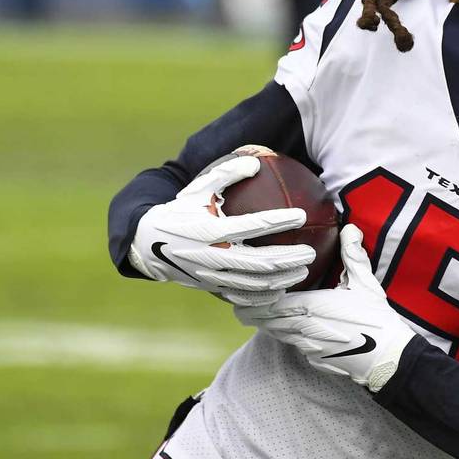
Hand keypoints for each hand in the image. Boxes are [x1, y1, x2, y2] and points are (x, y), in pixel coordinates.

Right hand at [128, 154, 315, 305]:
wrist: (148, 244)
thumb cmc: (181, 211)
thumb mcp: (198, 188)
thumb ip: (227, 172)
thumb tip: (256, 161)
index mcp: (210, 229)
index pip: (252, 225)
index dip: (278, 220)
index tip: (301, 215)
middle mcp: (212, 255)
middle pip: (260, 262)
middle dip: (289, 258)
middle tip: (310, 251)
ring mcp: (212, 275)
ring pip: (255, 283)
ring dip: (283, 278)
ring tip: (304, 270)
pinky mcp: (212, 288)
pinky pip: (243, 297)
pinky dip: (265, 296)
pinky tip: (283, 289)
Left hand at [235, 224, 414, 391]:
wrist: (386, 357)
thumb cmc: (376, 320)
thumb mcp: (365, 283)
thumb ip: (353, 255)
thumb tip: (350, 228)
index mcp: (310, 306)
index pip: (267, 304)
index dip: (250, 298)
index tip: (241, 289)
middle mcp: (302, 328)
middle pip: (262, 321)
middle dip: (250, 310)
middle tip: (239, 298)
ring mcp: (306, 346)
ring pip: (274, 332)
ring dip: (266, 322)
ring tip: (256, 309)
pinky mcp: (312, 357)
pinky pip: (291, 343)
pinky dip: (285, 333)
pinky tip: (289, 325)